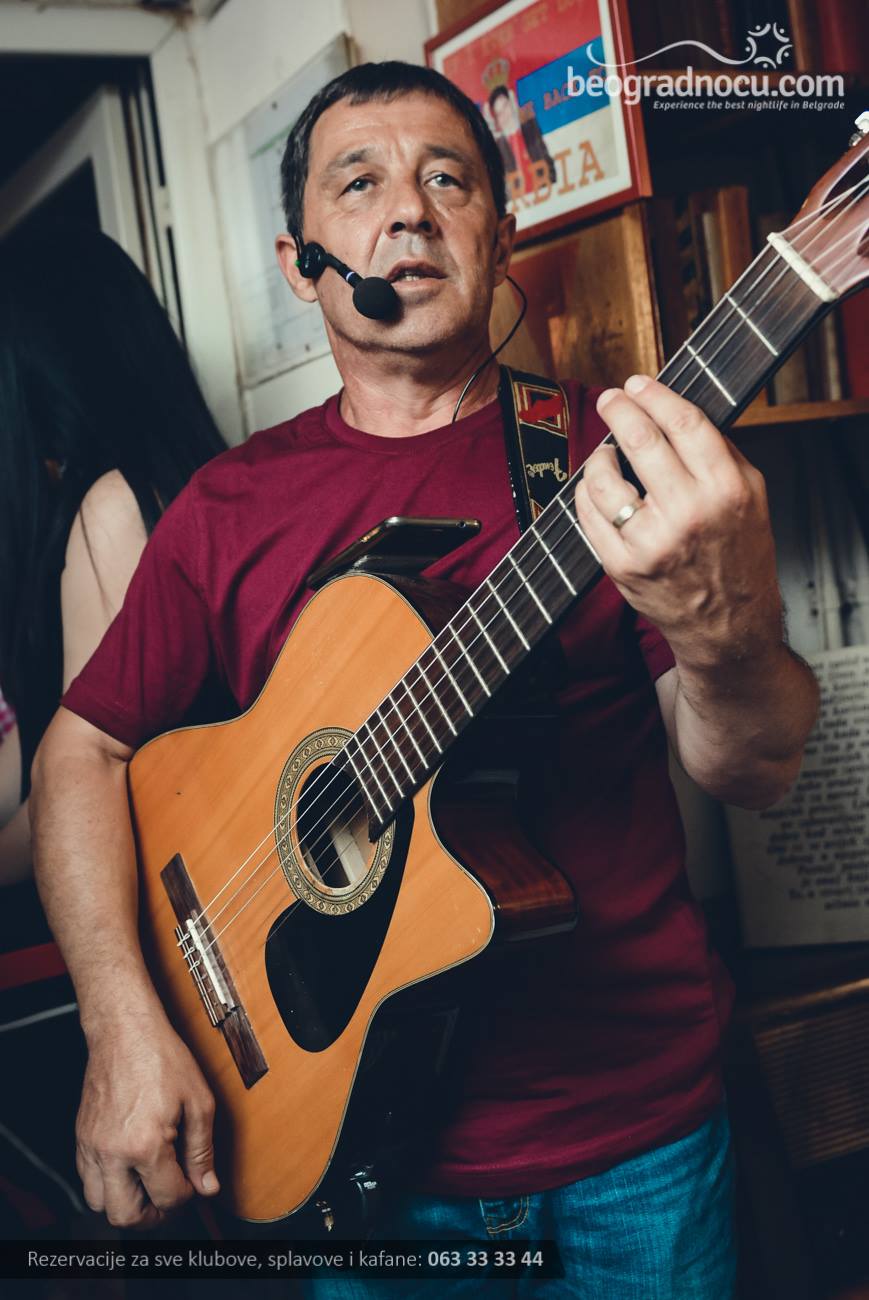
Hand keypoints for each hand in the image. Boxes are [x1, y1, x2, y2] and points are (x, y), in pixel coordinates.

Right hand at [76, 1015, 219, 1228]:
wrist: (125, 1031)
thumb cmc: (161, 1057)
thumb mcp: (198, 1101)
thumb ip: (202, 1150)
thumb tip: (207, 1185)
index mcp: (145, 1144)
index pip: (168, 1197)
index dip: (187, 1196)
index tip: (194, 1184)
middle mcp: (112, 1152)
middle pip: (125, 1216)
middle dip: (153, 1216)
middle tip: (170, 1200)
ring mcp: (91, 1147)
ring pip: (99, 1204)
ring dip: (125, 1204)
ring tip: (148, 1187)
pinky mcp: (81, 1139)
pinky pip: (86, 1181)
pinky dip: (106, 1185)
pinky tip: (128, 1168)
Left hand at [574, 375, 782, 667]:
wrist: (729, 627)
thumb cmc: (740, 557)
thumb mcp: (753, 498)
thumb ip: (720, 453)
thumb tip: (673, 410)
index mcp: (728, 489)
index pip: (684, 423)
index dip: (655, 395)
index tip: (638, 384)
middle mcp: (690, 513)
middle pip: (640, 441)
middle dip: (618, 411)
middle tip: (610, 399)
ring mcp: (652, 542)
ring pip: (604, 479)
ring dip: (598, 457)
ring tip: (604, 452)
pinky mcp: (623, 566)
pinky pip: (588, 516)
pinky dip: (586, 494)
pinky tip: (594, 488)